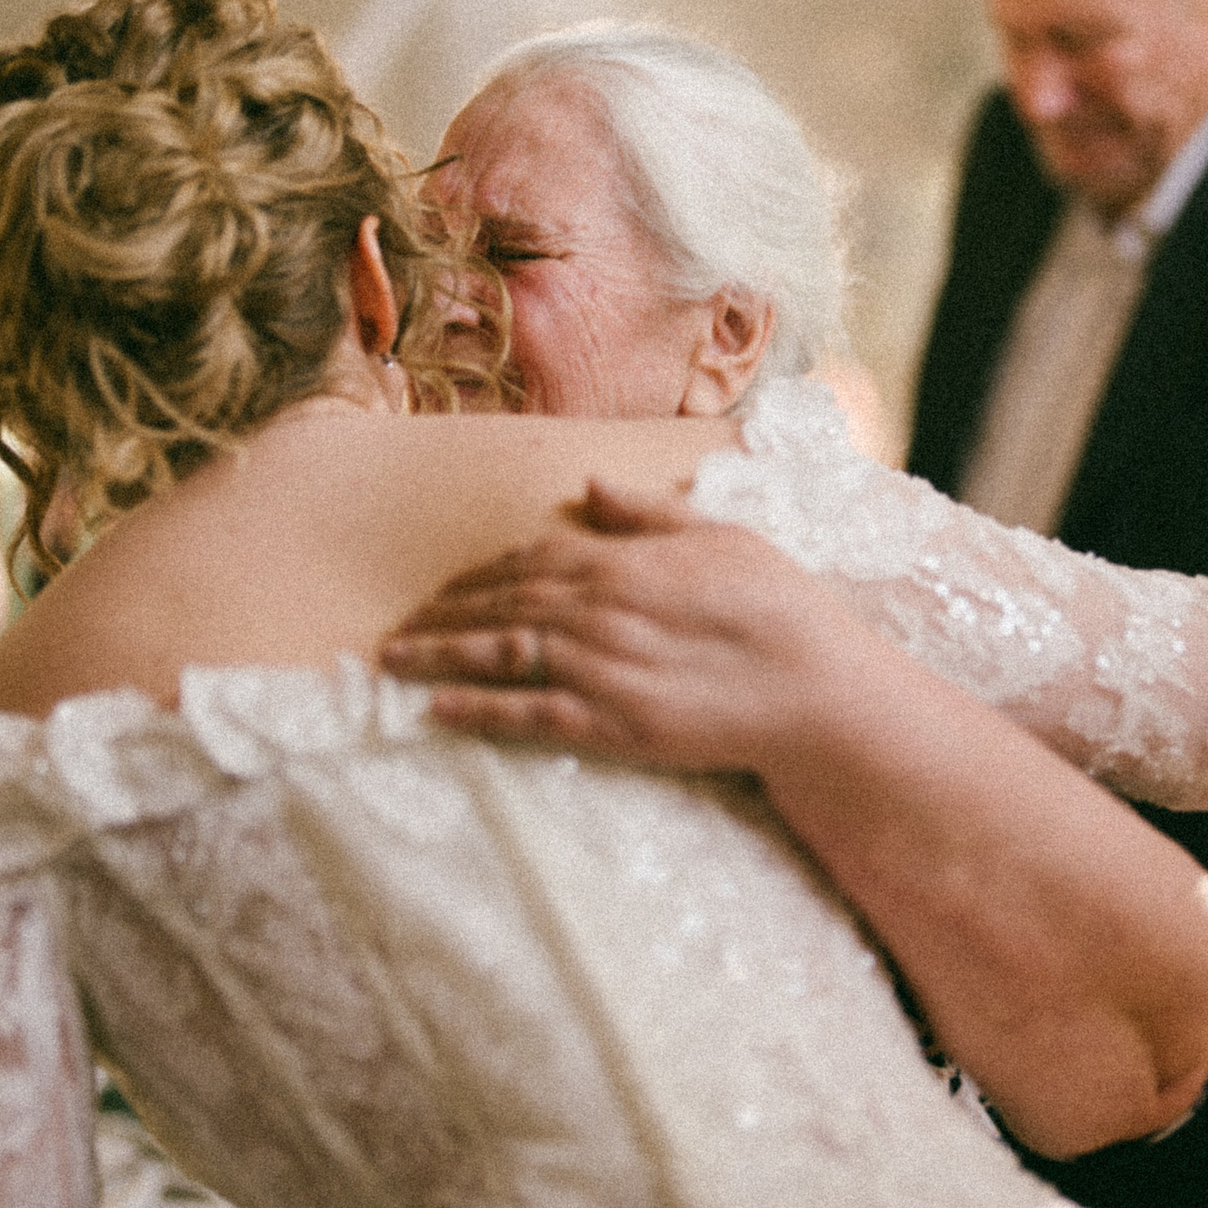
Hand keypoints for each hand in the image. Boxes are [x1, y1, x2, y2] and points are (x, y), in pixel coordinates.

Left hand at [377, 480, 876, 771]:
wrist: (814, 687)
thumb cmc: (780, 606)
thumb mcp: (718, 536)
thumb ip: (647, 513)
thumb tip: (590, 483)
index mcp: (622, 561)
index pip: (529, 559)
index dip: (480, 574)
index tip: (446, 588)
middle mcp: (597, 609)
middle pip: (500, 604)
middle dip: (442, 614)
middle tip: (397, 627)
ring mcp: (599, 668)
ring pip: (496, 654)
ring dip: (438, 655)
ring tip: (393, 662)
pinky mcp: (609, 724)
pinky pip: (525, 713)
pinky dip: (474, 709)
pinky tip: (435, 710)